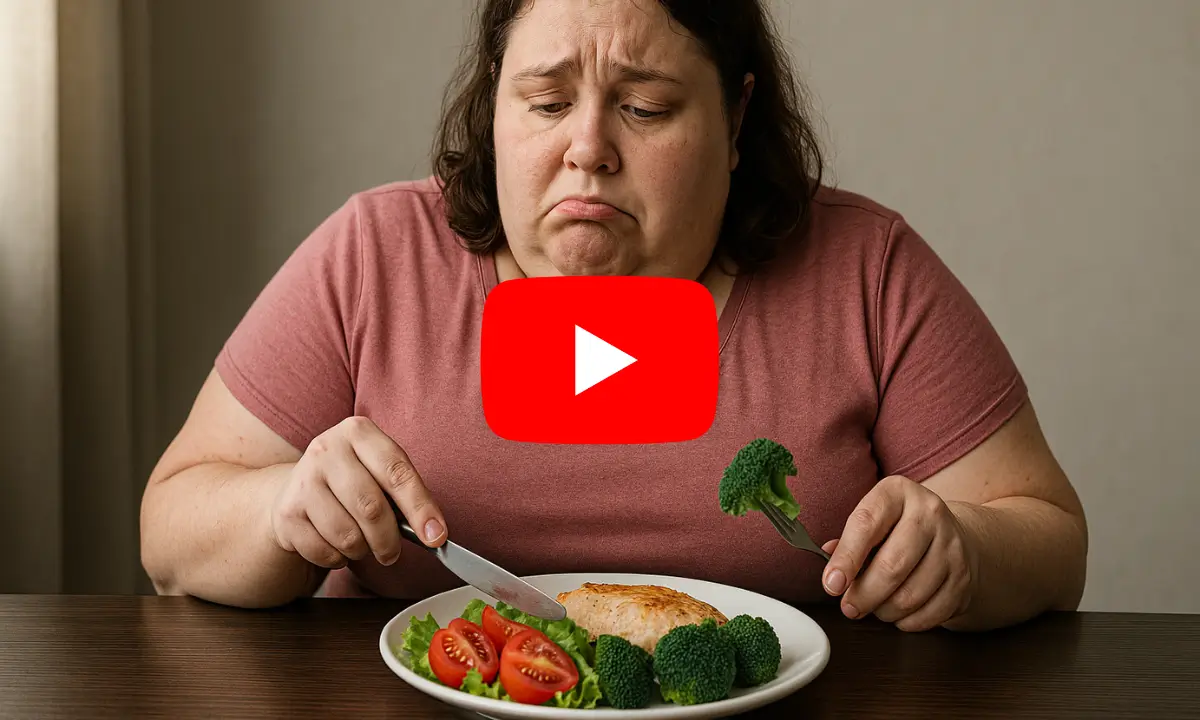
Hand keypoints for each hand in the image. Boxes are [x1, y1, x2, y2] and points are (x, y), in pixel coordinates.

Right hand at [268, 416, 446, 568]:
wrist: (297, 487)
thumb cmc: (353, 479)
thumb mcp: (379, 471)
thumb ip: (406, 494)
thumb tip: (434, 532)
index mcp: (358, 432)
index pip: (396, 472)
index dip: (420, 508)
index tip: (436, 536)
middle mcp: (327, 449)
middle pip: (371, 507)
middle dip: (389, 540)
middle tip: (392, 553)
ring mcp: (302, 480)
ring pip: (347, 535)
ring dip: (362, 551)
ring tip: (361, 543)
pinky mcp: (286, 512)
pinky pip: (323, 551)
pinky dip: (337, 558)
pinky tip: (335, 544)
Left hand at [820, 475, 978, 631]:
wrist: (951, 535)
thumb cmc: (898, 529)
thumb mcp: (872, 520)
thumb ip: (848, 543)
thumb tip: (832, 574)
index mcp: (897, 492)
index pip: (866, 525)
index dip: (846, 559)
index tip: (831, 585)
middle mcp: (930, 514)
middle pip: (892, 566)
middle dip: (864, 595)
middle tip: (849, 607)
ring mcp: (952, 547)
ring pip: (910, 595)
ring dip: (884, 611)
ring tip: (874, 606)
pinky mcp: (964, 578)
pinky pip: (929, 614)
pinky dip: (907, 621)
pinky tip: (899, 612)